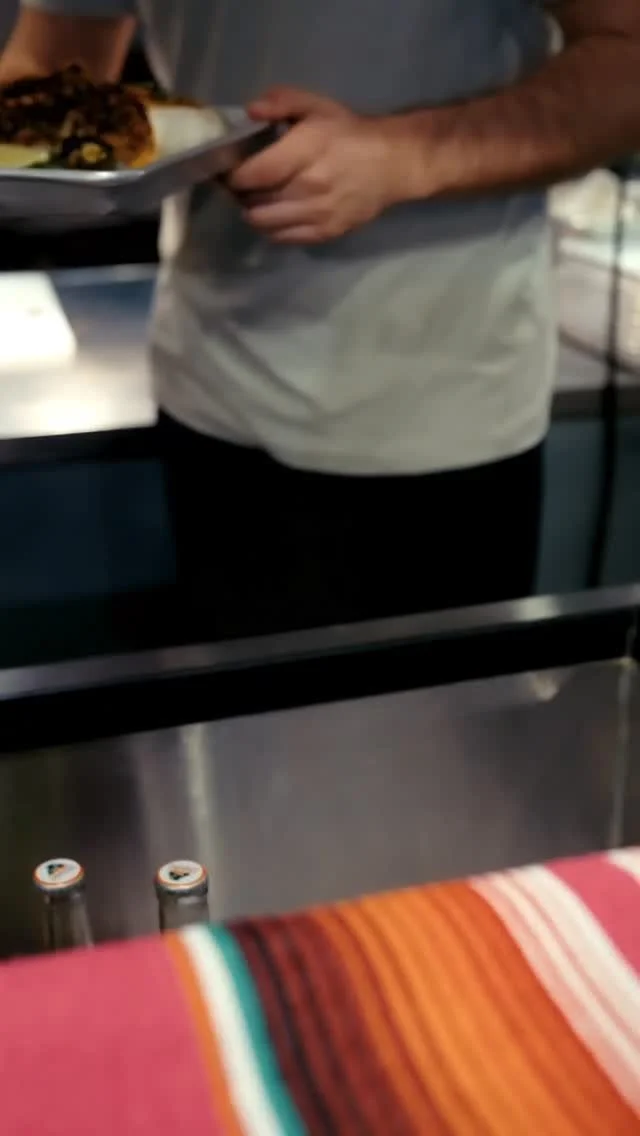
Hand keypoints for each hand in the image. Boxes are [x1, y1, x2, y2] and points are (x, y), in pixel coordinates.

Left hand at [228, 87, 411, 244]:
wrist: (393, 163)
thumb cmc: (350, 132)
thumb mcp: (317, 105)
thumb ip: (281, 102)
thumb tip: (250, 112)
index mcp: (306, 151)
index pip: (253, 174)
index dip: (233, 175)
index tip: (227, 169)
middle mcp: (310, 186)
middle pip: (254, 201)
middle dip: (240, 194)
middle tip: (241, 184)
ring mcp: (318, 214)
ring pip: (264, 223)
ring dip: (253, 212)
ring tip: (256, 199)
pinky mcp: (325, 232)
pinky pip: (283, 238)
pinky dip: (271, 228)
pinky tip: (275, 214)